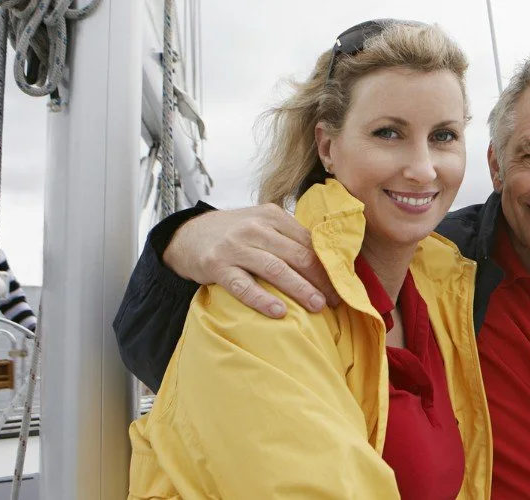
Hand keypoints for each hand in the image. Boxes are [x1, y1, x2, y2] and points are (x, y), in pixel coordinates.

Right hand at [163, 204, 338, 318]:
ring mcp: (235, 246)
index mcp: (272, 216)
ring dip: (301, 289)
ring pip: (276, 269)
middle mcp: (255, 228)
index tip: (342, 283)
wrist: (187, 235)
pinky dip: (263, 299)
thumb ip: (289, 237)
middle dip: (321, 279)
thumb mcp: (262, 224)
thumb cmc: (234, 234)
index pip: (309, 242)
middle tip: (335, 299)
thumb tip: (328, 262)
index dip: (328, 264)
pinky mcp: (216, 265)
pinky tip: (280, 312)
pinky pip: (243, 285)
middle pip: (298, 255)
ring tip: (318, 306)